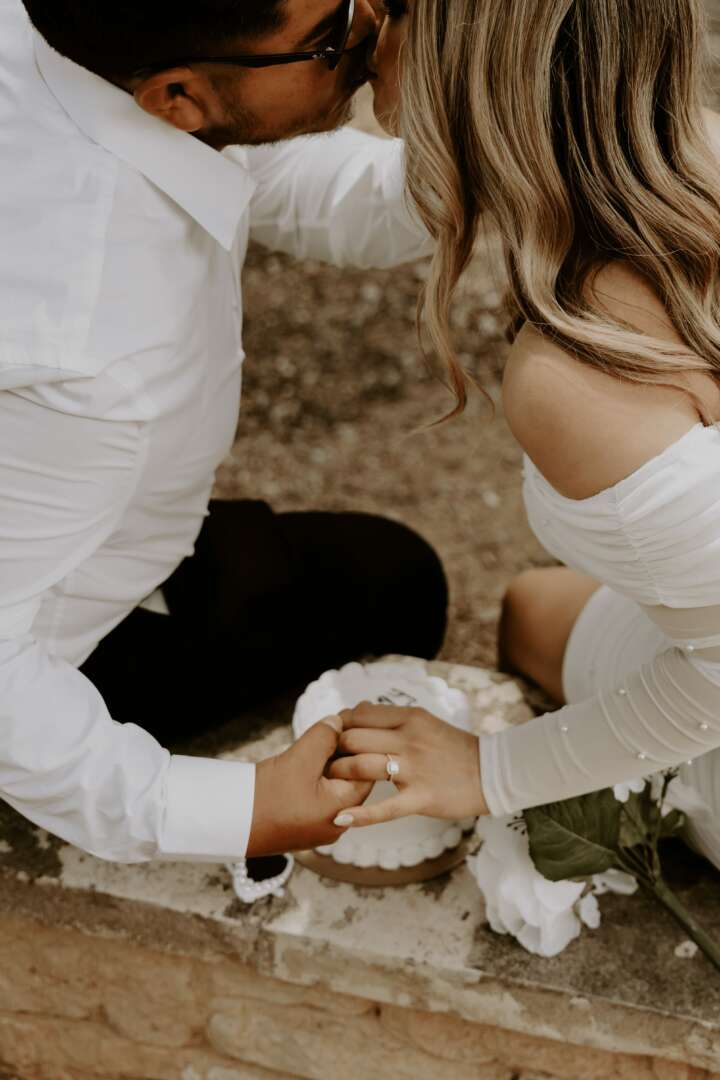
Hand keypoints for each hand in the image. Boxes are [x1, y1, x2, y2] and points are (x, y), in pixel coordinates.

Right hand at [247, 717, 372, 855]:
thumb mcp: (300, 758)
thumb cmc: (266, 798)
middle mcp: (335, 822)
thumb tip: (338, 722)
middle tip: (337, 723)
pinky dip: (315, 775)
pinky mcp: (301, 823)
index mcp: (344, 810)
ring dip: (327, 761)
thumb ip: (324, 736)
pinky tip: (305, 757)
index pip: (367, 771)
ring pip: (332, 785)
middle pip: (349, 777)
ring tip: (320, 736)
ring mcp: (318, 825)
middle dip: (343, 750)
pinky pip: (317, 795)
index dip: (360, 743)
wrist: (228, 824)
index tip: (353, 720)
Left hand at [328, 702, 488, 827]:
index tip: (334, 737)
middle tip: (327, 761)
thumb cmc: (456, 748)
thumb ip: (393, 717)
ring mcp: (414, 769)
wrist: (492, 772)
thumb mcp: (425, 722)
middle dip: (334, 750)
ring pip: (361, 767)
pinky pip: (384, 808)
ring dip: (340, 775)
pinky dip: (360, 815)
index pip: (360, 714)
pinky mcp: (420, 797)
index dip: (341, 725)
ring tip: (332, 784)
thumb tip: (360, 709)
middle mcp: (409, 739)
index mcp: (410, 718)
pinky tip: (341, 819)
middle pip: (354, 739)